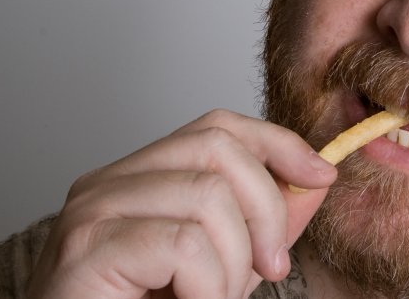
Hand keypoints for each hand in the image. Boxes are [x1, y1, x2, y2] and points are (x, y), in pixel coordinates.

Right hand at [26, 109, 335, 298]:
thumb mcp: (223, 266)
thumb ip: (264, 223)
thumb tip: (315, 178)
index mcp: (137, 178)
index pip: (217, 126)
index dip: (277, 142)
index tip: (322, 174)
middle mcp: (106, 183)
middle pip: (218, 147)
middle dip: (266, 208)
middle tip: (269, 268)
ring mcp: (91, 213)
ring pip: (208, 196)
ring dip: (232, 263)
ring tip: (210, 298)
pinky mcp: (87, 250)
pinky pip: (183, 243)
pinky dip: (206, 286)